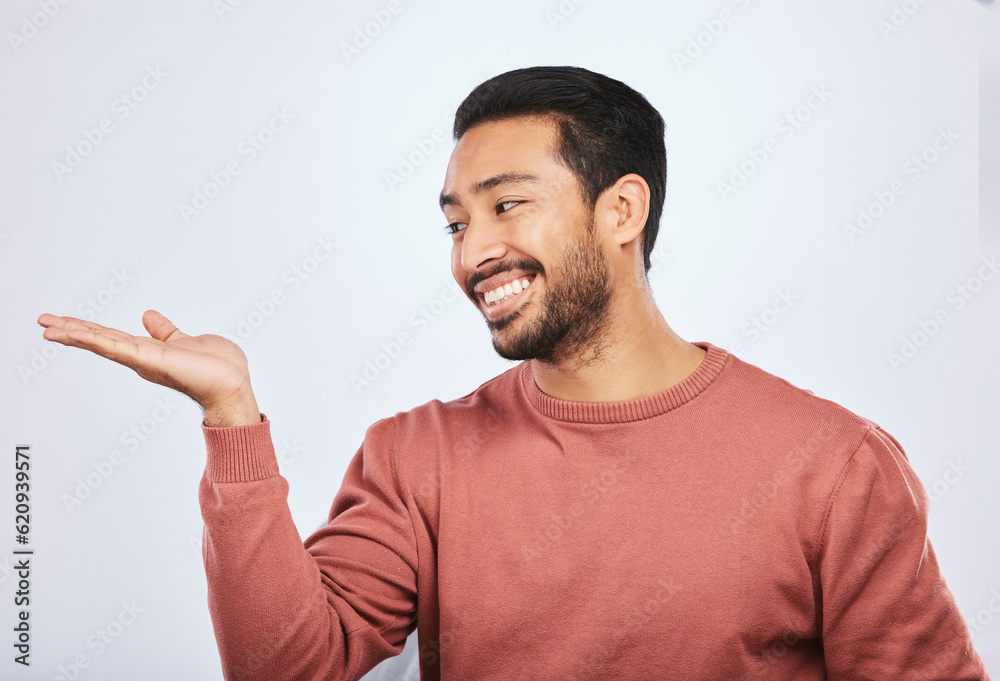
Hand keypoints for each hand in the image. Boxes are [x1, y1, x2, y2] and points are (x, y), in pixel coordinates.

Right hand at [37, 310, 260, 426]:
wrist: (233, 384)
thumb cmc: (219, 367)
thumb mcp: (187, 340)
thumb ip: (165, 331)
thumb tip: (148, 315)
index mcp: (149, 351)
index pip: (111, 337)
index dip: (87, 328)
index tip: (64, 321)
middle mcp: (141, 358)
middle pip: (100, 339)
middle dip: (71, 330)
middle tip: (42, 320)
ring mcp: (144, 360)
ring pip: (102, 343)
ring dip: (74, 334)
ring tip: (46, 326)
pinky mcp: (150, 361)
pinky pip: (117, 348)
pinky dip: (95, 340)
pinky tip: (75, 333)